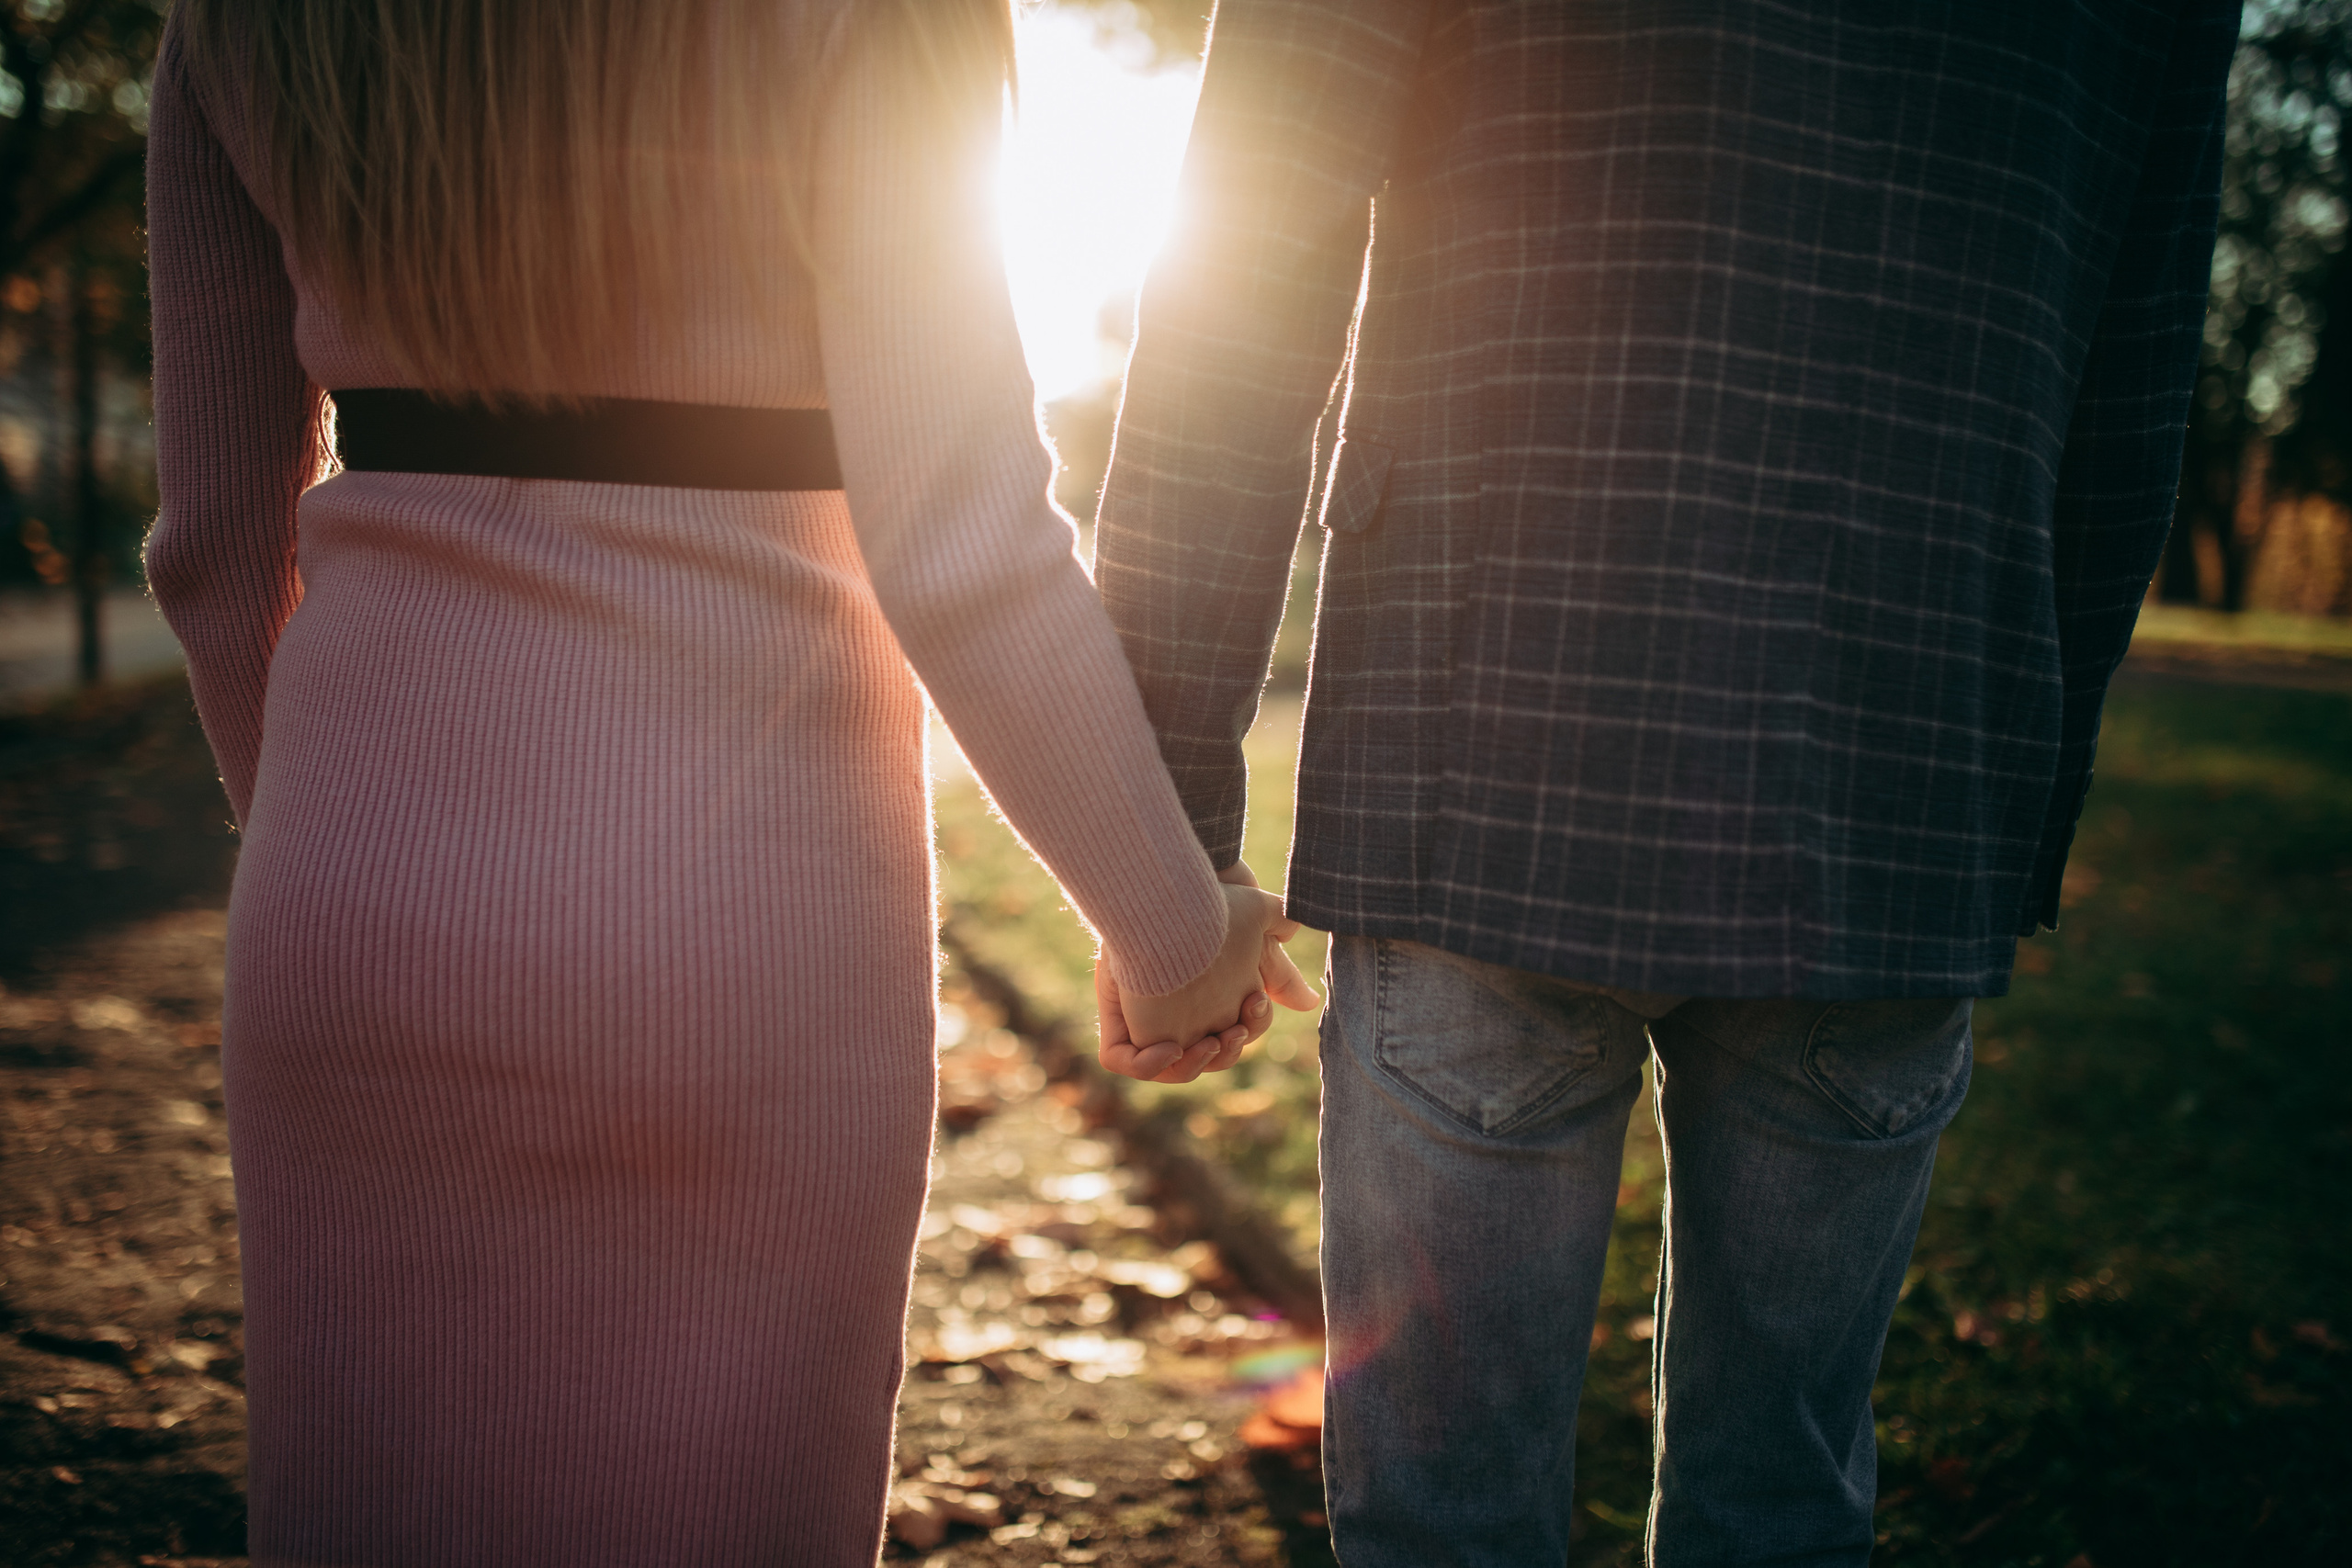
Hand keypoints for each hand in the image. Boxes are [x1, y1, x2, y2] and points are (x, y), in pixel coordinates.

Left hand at [1096, 870, 1318, 1082]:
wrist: (1169, 890)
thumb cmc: (1212, 905)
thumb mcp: (1256, 934)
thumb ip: (1281, 971)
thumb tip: (1310, 1002)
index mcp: (1215, 998)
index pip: (1238, 1032)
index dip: (1252, 1026)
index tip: (1254, 1002)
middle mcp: (1184, 1013)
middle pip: (1211, 1056)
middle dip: (1228, 1052)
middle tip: (1232, 1031)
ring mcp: (1151, 1020)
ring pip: (1173, 1066)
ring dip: (1196, 1066)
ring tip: (1205, 1043)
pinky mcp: (1122, 1021)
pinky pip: (1125, 1062)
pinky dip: (1149, 1065)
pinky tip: (1171, 1046)